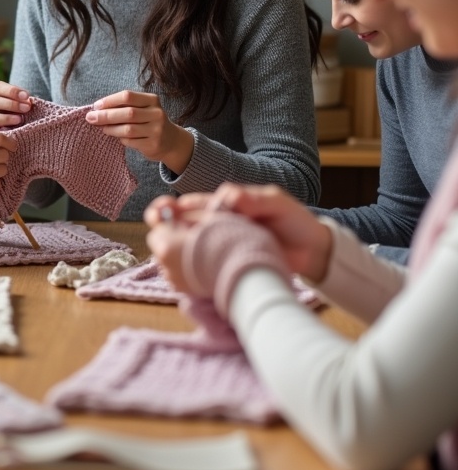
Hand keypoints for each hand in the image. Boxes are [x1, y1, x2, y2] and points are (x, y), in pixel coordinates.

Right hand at [0, 81, 31, 128]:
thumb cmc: (25, 111)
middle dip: (11, 104)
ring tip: (20, 119)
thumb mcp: (26, 103)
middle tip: (27, 108)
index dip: (11, 90)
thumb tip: (29, 102)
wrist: (24, 127)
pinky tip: (14, 131)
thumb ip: (26, 101)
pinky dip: (1, 132)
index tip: (26, 95)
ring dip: (6, 118)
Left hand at [85, 90, 194, 174]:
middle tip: (91, 118)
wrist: (171, 141)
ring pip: (128, 129)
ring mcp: (157, 130)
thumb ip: (124, 107)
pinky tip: (117, 137)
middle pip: (127, 113)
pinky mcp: (153, 145)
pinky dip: (120, 139)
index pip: (128, 96)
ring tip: (102, 128)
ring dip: (111, 129)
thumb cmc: (149, 121)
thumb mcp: (142, 109)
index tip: (96, 106)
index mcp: (152, 100)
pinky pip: (130, 142)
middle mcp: (157, 114)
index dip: (110, 101)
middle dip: (106, 115)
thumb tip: (96, 110)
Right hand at [146, 183, 333, 281]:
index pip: (192, 204)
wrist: (314, 251)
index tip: (161, 211)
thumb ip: (254, 198)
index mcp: (225, 206)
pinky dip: (189, 270)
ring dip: (173, 249)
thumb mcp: (277, 202)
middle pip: (183, 225)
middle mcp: (218, 226)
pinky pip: (202, 268)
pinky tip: (180, 273)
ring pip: (188, 247)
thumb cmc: (295, 221)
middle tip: (156, 230)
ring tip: (164, 253)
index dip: (173, 207)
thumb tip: (228, 196)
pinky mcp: (226, 267)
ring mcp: (220, 247)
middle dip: (164, 226)